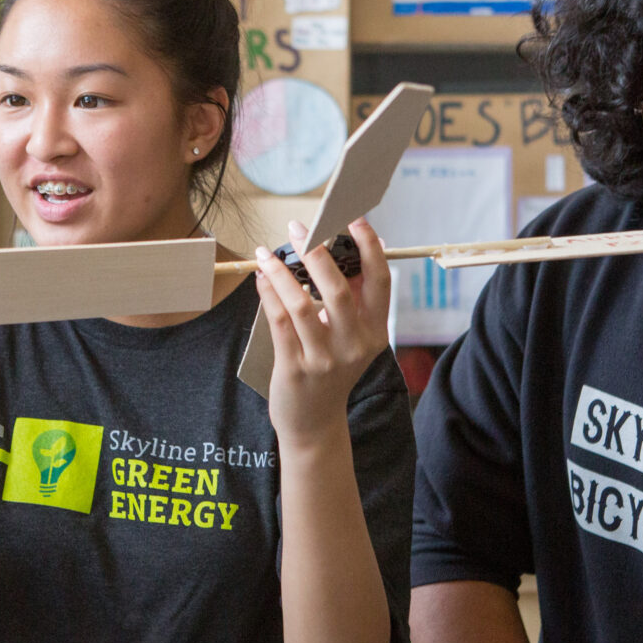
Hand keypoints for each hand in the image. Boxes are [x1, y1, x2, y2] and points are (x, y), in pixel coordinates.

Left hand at [254, 217, 391, 444]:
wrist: (314, 423)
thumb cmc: (331, 370)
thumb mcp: (352, 338)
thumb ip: (352, 299)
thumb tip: (350, 248)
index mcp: (375, 332)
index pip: (380, 282)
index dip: (370, 248)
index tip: (355, 219)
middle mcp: (355, 345)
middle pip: (339, 289)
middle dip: (317, 253)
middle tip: (298, 228)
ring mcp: (325, 359)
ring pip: (303, 304)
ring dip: (281, 273)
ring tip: (265, 253)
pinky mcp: (296, 368)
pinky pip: (280, 321)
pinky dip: (269, 294)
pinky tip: (261, 277)